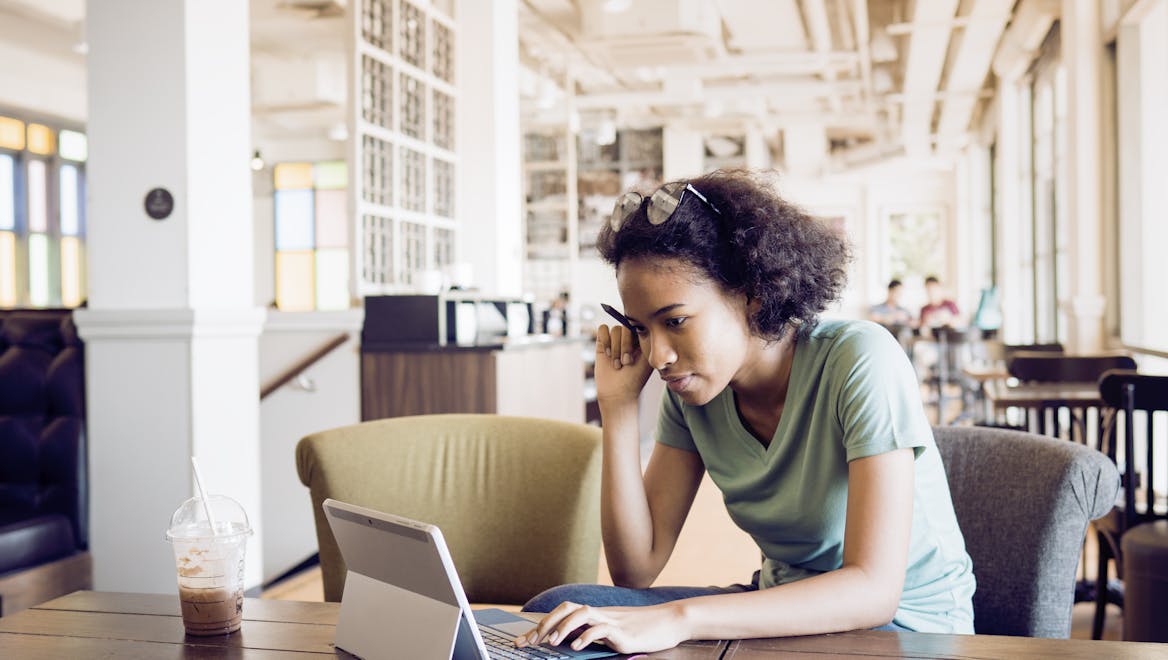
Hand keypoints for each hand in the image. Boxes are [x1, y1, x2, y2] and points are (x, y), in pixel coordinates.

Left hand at [515, 601, 687, 654]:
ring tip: (552, 643)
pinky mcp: (623, 632)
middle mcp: (600, 614)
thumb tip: (568, 641)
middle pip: (567, 608)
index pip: (563, 611)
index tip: (525, 639)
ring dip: (564, 627)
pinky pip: (601, 629)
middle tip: (530, 641)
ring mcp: (611, 621)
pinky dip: (586, 637)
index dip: (542, 623)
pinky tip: (576, 647)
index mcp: (595, 614)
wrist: (669, 622)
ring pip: (582, 614)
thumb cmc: (641, 629)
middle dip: (546, 624)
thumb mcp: (612, 632)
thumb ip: (592, 633)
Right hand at [595, 324, 652, 406]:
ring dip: (615, 349)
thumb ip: (646, 339)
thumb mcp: (646, 358)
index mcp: (641, 339)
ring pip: (614, 330)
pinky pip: (602, 330)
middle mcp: (628, 337)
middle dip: (625, 345)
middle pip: (626, 326)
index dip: (635, 340)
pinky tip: (607, 355)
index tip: (635, 358)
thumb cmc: (635, 378)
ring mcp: (615, 339)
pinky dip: (605, 341)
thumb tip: (642, 323)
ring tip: (617, 364)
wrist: (619, 392)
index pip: (639, 325)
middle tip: (626, 362)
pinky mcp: (602, 343)